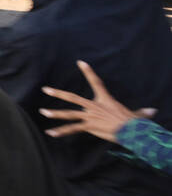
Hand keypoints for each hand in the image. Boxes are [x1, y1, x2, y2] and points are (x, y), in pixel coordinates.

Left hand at [40, 59, 154, 141]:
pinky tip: (50, 133)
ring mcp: (90, 116)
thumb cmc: (134, 122)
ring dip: (55, 113)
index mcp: (104, 100)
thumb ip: (141, 112)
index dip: (88, 71)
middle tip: (45, 89)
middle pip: (72, 98)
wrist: (132, 130)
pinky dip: (61, 131)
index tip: (80, 62)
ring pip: (69, 113)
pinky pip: (72, 129)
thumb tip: (152, 111)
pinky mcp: (89, 126)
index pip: (96, 82)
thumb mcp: (136, 115)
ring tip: (43, 112)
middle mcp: (94, 106)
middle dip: (58, 93)